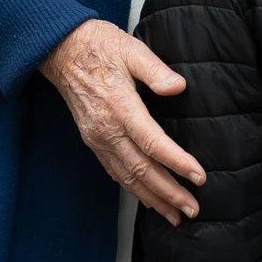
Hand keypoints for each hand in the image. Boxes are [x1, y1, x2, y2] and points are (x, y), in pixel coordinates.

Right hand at [39, 19, 206, 224]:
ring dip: (153, 198)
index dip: (177, 162)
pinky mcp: (93, 140)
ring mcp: (98, 138)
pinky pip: (115, 171)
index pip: (153, 143)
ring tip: (174, 215)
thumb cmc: (99, 45)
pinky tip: (147, 198)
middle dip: (169, 193)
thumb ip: (156, 69)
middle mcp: (107, 130)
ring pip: (127, 177)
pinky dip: (133, 189)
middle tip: (192, 209)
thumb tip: (178, 87)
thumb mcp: (131, 48)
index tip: (199, 177)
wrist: (62, 50)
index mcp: (120, 107)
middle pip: (142, 169)